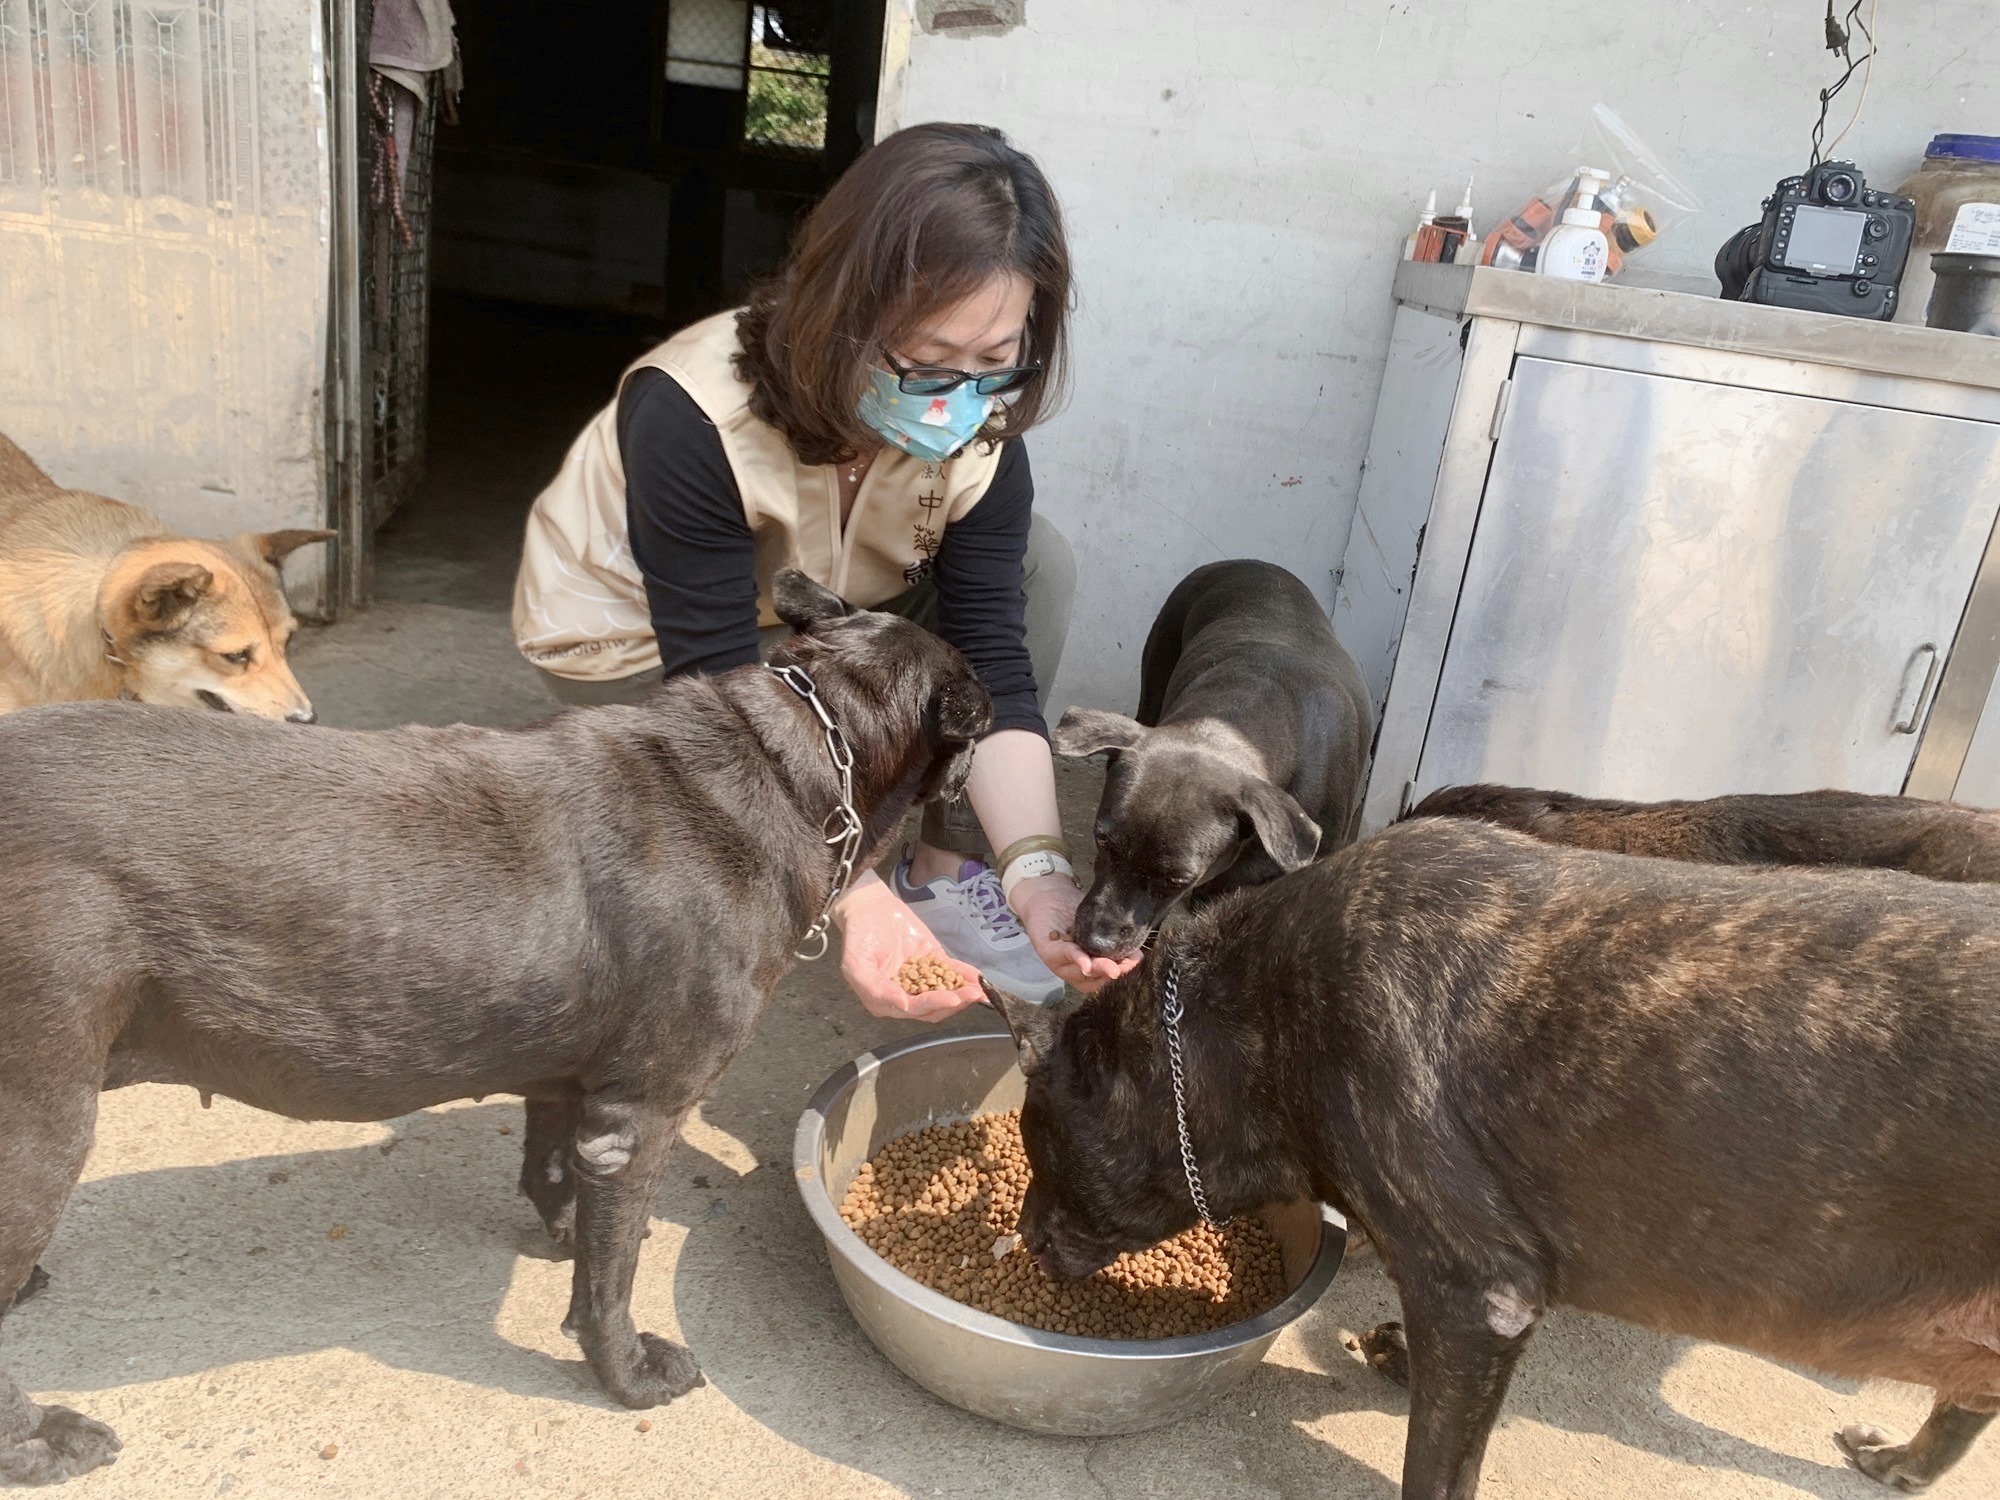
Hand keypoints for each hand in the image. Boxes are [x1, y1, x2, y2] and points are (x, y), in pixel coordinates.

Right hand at [833, 875, 983, 1020]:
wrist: (869, 908)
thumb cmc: (858, 936)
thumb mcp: (855, 964)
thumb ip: (875, 989)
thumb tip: (901, 1005)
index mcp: (885, 1002)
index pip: (913, 1009)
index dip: (933, 1005)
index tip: (952, 999)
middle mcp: (905, 994)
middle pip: (934, 1006)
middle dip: (954, 1002)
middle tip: (972, 995)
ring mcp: (921, 978)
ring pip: (945, 992)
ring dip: (963, 992)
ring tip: (980, 989)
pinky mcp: (933, 962)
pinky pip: (951, 972)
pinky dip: (965, 975)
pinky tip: (979, 977)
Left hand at [1009, 874, 1140, 994]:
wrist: (1050, 893)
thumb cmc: (1077, 911)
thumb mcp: (1101, 924)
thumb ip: (1116, 937)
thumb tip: (1139, 947)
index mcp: (1092, 966)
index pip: (1109, 977)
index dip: (1124, 972)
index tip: (1137, 961)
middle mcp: (1076, 969)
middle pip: (1096, 980)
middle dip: (1113, 973)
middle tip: (1127, 966)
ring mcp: (1061, 963)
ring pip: (1081, 972)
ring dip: (1098, 969)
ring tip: (1112, 966)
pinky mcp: (1047, 950)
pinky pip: (1064, 956)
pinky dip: (1076, 959)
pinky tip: (1086, 962)